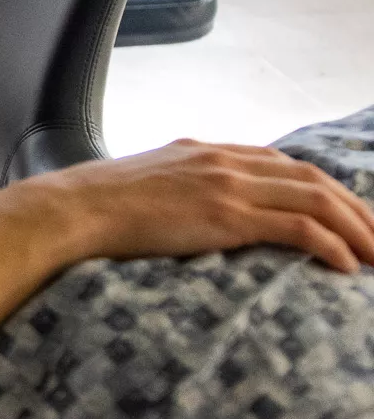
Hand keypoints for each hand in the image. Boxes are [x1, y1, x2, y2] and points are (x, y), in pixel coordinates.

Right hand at [16, 139, 373, 272]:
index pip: (285, 164)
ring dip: (357, 228)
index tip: (348, 215)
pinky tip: (347, 266)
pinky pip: (297, 226)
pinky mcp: (226, 214)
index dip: (325, 189)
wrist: (74, 208)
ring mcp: (228, 185)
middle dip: (356, 209)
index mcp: (208, 152)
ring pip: (316, 199)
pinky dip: (330, 243)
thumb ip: (180, 188)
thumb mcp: (148, 184)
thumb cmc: (99, 207)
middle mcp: (225, 161)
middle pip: (313, 179)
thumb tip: (190, 211)